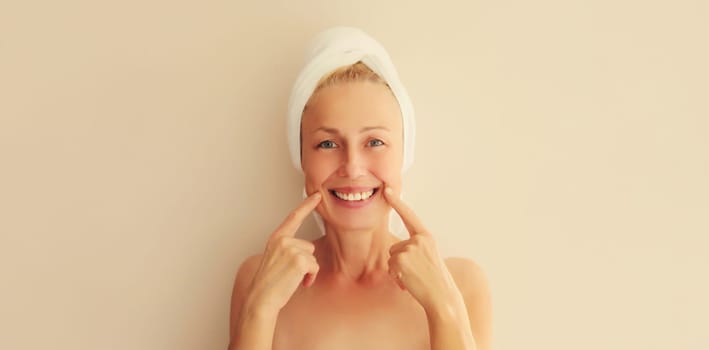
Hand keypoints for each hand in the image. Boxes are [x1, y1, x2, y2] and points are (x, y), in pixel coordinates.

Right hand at [244, 192, 321, 315]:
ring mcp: (291, 248)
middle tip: (289, 274)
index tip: (317, 195)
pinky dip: (310, 278)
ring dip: (307, 271)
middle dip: (305, 262)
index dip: (306, 205)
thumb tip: (309, 249)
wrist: (261, 298)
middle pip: (309, 247)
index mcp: (276, 238)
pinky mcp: (299, 259)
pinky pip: (315, 267)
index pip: (294, 217)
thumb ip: (289, 249)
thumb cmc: (270, 283)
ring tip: (292, 279)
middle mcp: (283, 240)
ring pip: (313, 258)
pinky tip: (298, 283)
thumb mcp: (277, 259)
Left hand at [384, 186, 462, 312]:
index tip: (386, 189)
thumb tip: (395, 254)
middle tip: (417, 273)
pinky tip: (409, 283)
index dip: (397, 202)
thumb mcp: (427, 258)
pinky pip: (390, 268)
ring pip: (391, 258)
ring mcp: (409, 248)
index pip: (409, 216)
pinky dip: (396, 278)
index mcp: (426, 237)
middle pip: (394, 247)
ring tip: (414, 278)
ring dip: (398, 271)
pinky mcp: (400, 260)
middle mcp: (418, 239)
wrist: (442, 296)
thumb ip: (414, 249)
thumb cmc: (435, 280)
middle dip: (399, 262)